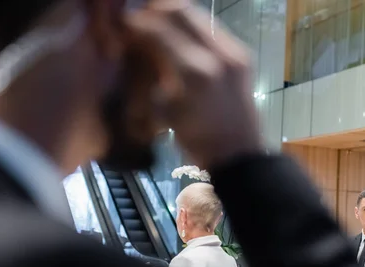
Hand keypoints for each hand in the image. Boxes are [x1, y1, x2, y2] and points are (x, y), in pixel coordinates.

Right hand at [126, 0, 263, 168]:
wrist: (240, 154)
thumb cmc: (198, 141)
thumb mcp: (166, 110)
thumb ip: (152, 73)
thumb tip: (135, 43)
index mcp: (196, 72)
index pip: (159, 28)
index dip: (136, 21)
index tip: (121, 24)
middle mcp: (219, 55)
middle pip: (181, 11)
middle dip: (154, 10)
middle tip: (137, 18)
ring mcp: (235, 53)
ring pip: (198, 15)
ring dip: (173, 15)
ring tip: (155, 23)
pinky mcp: (242, 56)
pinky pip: (212, 28)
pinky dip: (191, 26)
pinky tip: (179, 37)